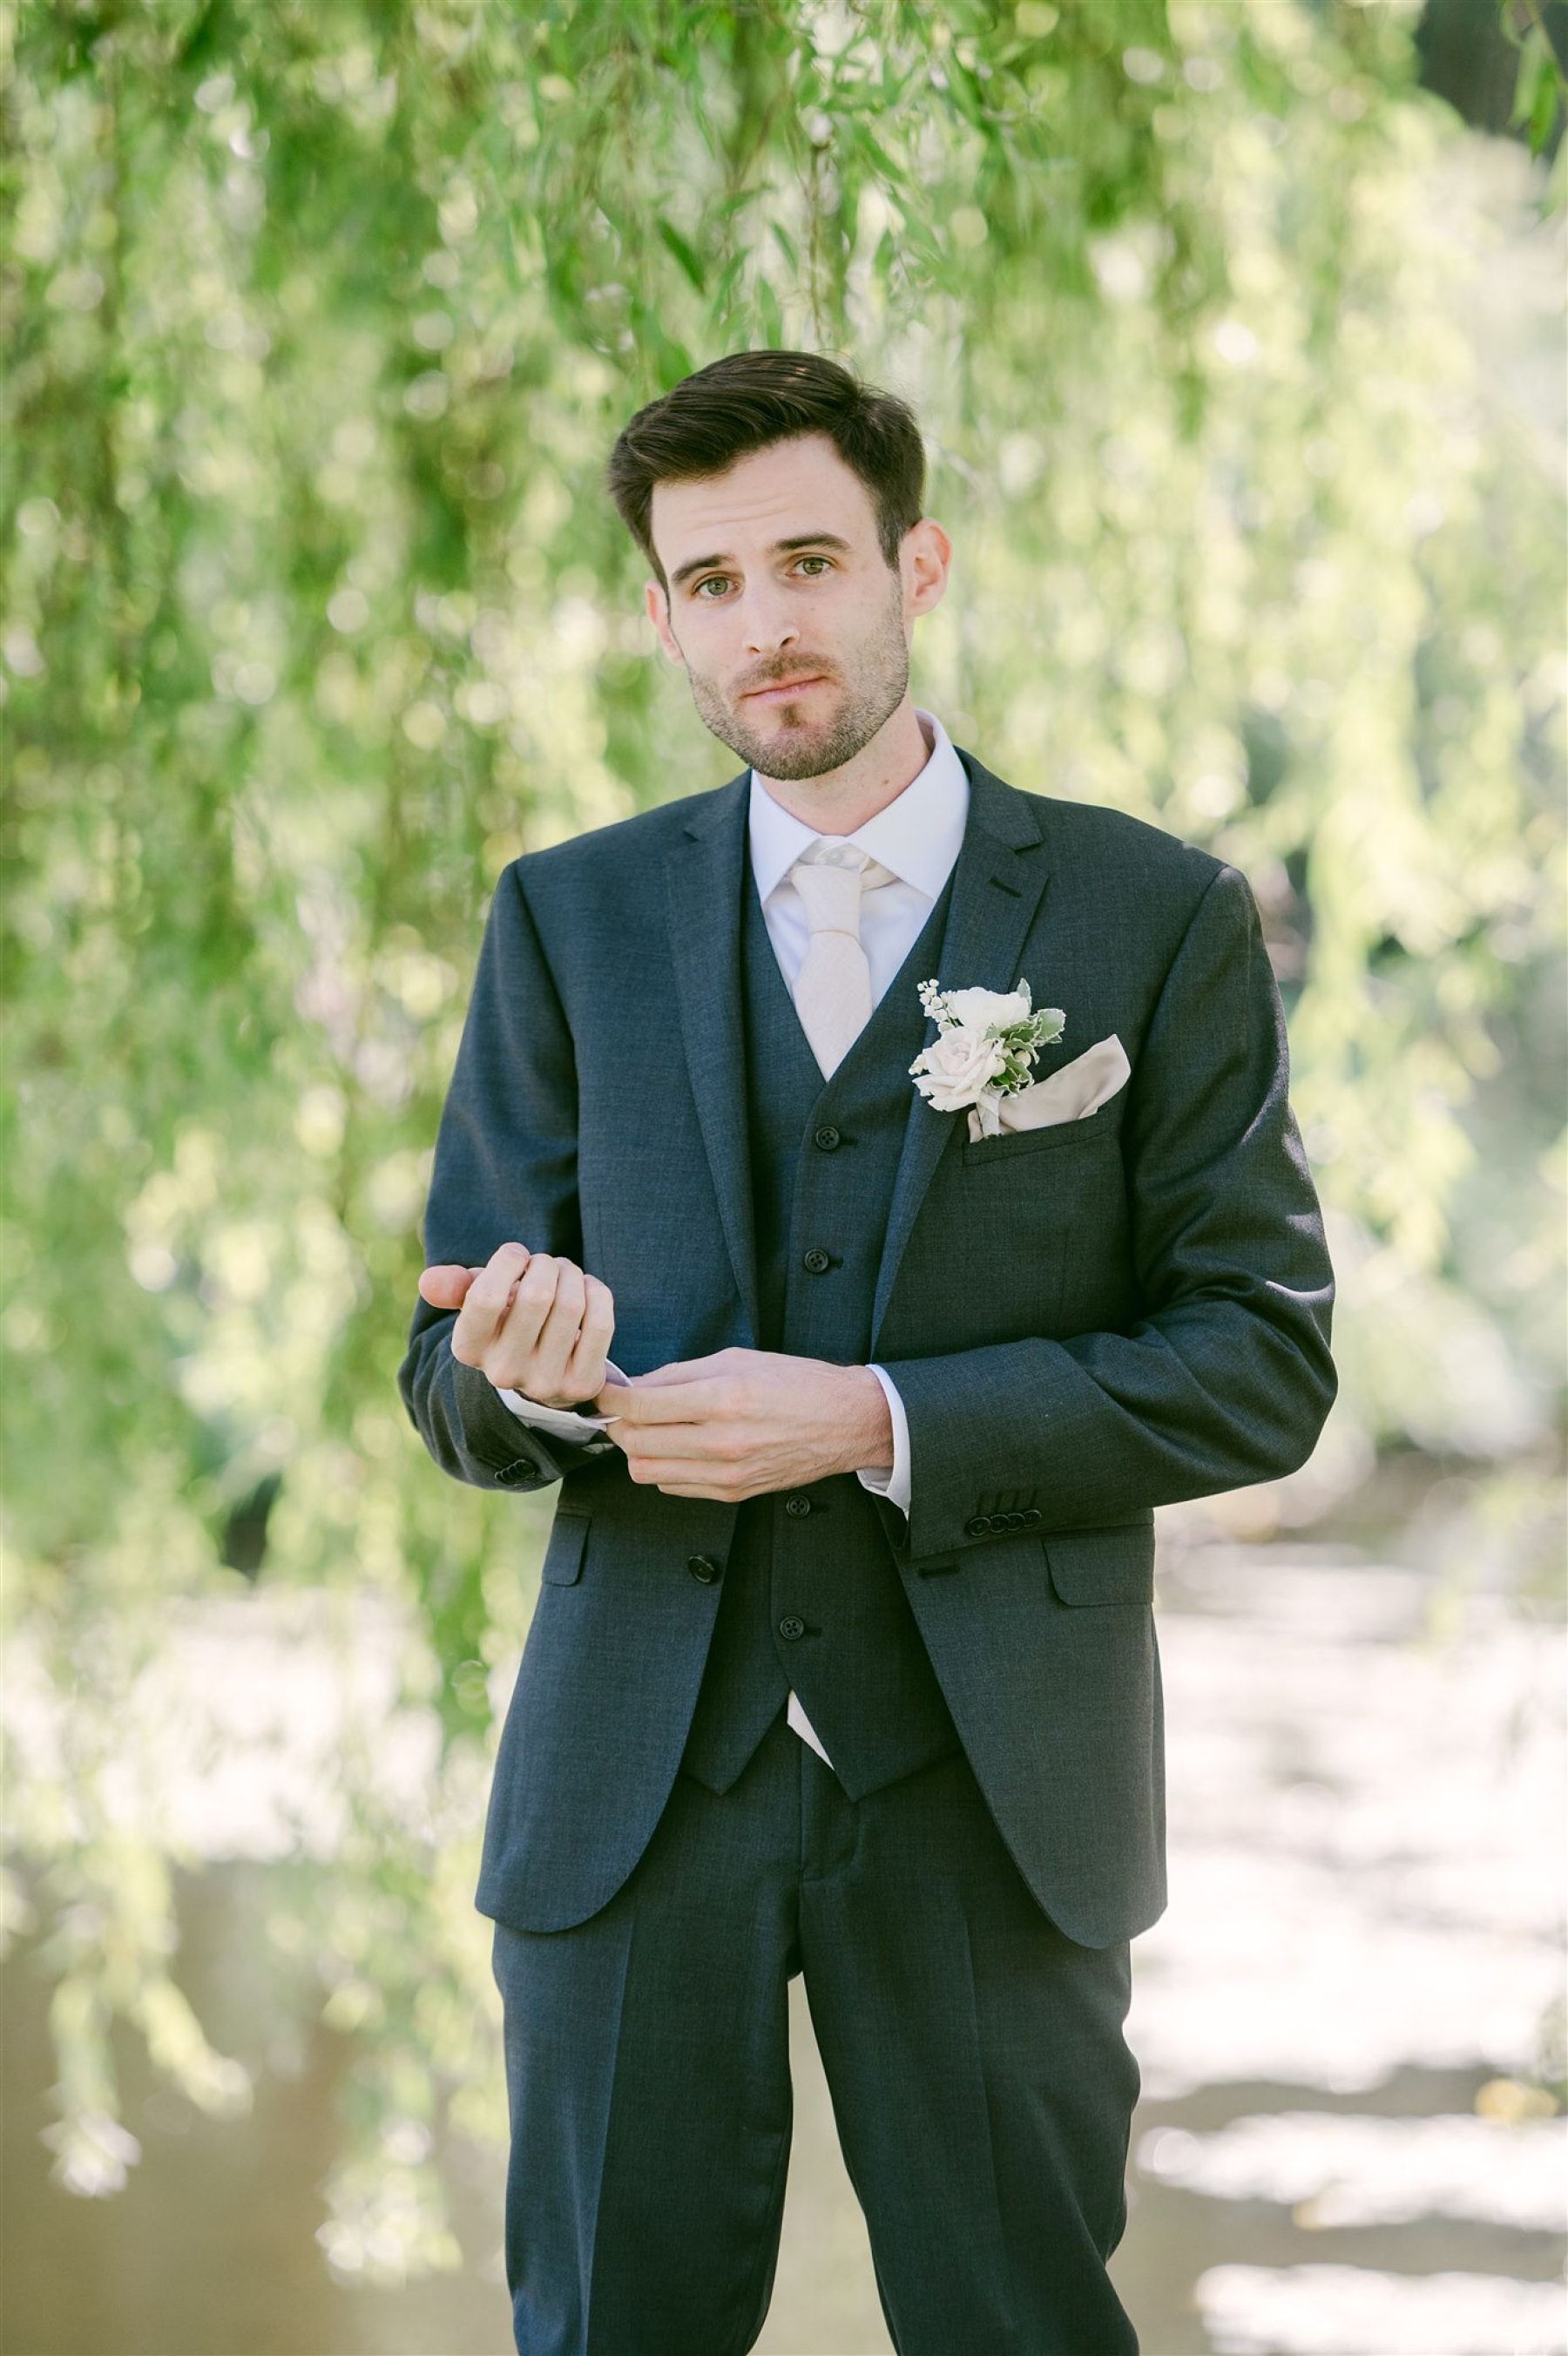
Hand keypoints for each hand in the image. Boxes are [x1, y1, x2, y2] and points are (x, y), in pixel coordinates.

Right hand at [418, 1245, 614, 1408]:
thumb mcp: (478, 1304)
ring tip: (566, 1274)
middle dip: (546, 1264)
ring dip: (572, 1275)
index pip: (485, 1296)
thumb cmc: (508, 1323)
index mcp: (469, 1348)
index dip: (508, 1262)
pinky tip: (587, 1290)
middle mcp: (503, 1371)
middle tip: (547, 1264)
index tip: (516, 1254)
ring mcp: (544, 1383)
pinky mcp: (581, 1383)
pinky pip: (600, 1322)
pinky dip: (597, 1293)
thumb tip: (428, 1281)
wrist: (543, 1373)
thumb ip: (455, 1287)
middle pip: (536, 1295)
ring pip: (571, 1305)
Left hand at [592, 1346, 891, 1500]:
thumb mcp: (735, 1360)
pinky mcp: (732, 1492)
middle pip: (636, 1443)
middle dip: (618, 1424)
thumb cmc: (794, 1383)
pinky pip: (672, 1486)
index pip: (642, 1407)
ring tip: (648, 1429)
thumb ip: (679, 1374)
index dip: (611, 1397)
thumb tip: (634, 1386)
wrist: (844, 1422)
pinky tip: (676, 1446)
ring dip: (637, 1449)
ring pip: (646, 1472)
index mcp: (723, 1399)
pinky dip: (662, 1467)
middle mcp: (722, 1441)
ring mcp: (726, 1473)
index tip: (603, 1390)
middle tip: (621, 1409)